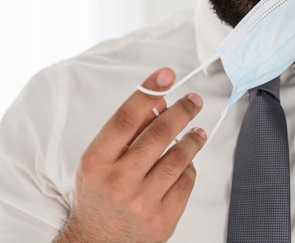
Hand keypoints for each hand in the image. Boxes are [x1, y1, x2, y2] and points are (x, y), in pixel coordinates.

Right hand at [56, 68, 206, 242]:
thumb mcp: (101, 160)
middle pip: (159, 133)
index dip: (149, 91)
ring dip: (193, 138)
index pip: (126, 118)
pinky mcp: (162, 220)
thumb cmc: (99, 195)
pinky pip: (186, 181)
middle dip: (183, 110)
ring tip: (197, 131)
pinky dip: (189, 168)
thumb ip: (129, 130)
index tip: (167, 74)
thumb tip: (161, 101)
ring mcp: (142, 202)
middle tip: (194, 100)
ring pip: (179, 157)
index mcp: (97, 162)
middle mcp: (118, 181)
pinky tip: (186, 164)